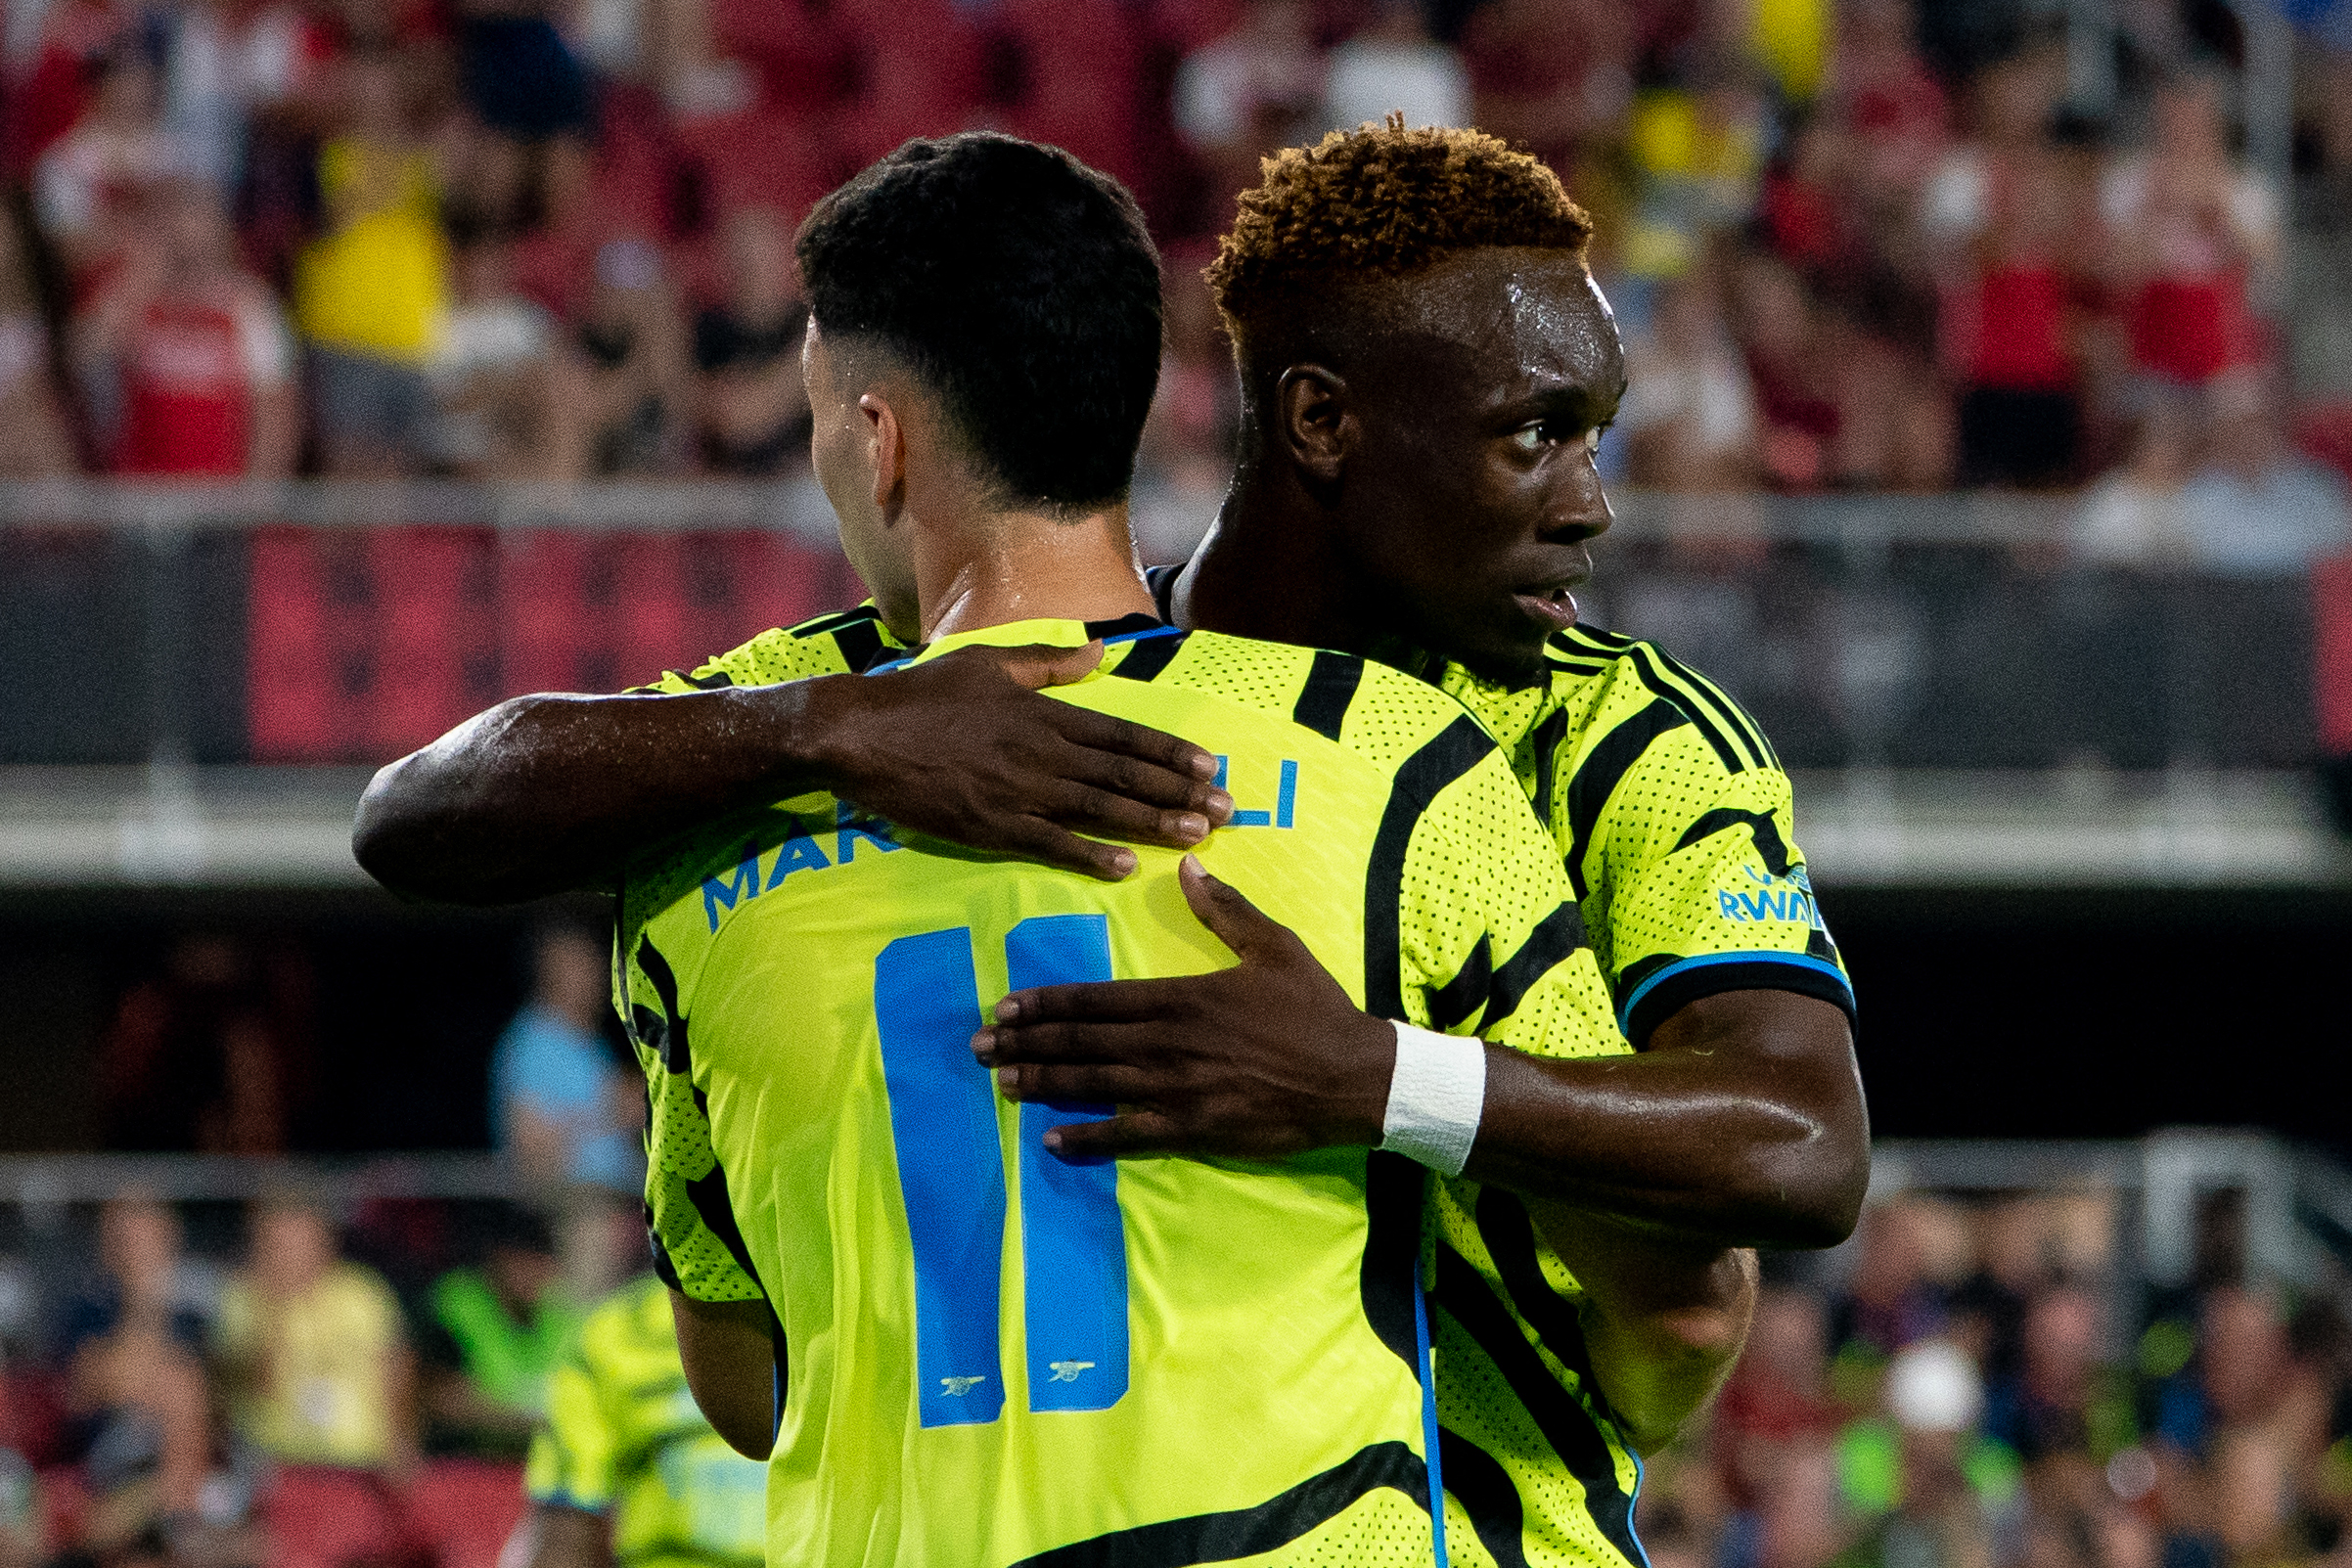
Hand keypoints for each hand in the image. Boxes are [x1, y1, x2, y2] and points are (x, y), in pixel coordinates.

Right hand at [804, 641, 1231, 879]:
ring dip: (1152, 822)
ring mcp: (1018, 790)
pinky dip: (1089, 853)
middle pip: (1124, 775)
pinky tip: (1124, 865)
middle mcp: (1041, 750)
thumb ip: (1049, 663)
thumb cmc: (923, 696)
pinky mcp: (990, 825)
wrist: (860, 733)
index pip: (1123, 734)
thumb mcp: (990, 664)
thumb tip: (1098, 652)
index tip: (1210, 766)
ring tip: (1196, 834)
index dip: (1170, 753)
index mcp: (1044, 712)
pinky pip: (1050, 842)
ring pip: (1099, 809)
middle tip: (1226, 811)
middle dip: (1180, 792)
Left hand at [973, 856, 1394, 1158]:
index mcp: (1182, 997)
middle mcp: (1169, 1043)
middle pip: (1083, 1041)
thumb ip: (1225, 910)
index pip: (1097, 998)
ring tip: (1003, 1083)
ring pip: (1096, 1085)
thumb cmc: (1315, 1009)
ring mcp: (1178, 1090)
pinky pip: (1129, 1135)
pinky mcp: (1195, 1128)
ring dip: (1045, 1083)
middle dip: (1026, 1043)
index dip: (1045, 1003)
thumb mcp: (1274, 946)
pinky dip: (1089, 1138)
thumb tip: (1187, 868)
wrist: (1355, 1077)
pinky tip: (1054, 1139)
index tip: (1004, 1006)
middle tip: (980, 1048)